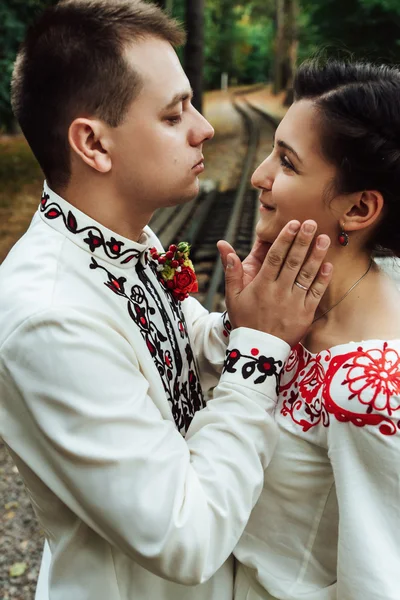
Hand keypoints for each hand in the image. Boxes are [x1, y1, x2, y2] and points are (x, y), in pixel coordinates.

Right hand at [221, 220, 332, 347]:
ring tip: (324, 238)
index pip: (275, 257)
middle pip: (293, 261)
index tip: (293, 224)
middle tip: (311, 223)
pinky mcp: (305, 313)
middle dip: (302, 241)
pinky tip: (328, 264)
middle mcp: (279, 291)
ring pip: (307, 274)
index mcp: (262, 285)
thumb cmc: (244, 320)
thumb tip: (223, 246)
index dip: (285, 239)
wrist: (258, 349)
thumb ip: (231, 271)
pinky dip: (323, 279)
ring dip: (316, 255)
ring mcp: (294, 302)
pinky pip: (316, 293)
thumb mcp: (233, 296)